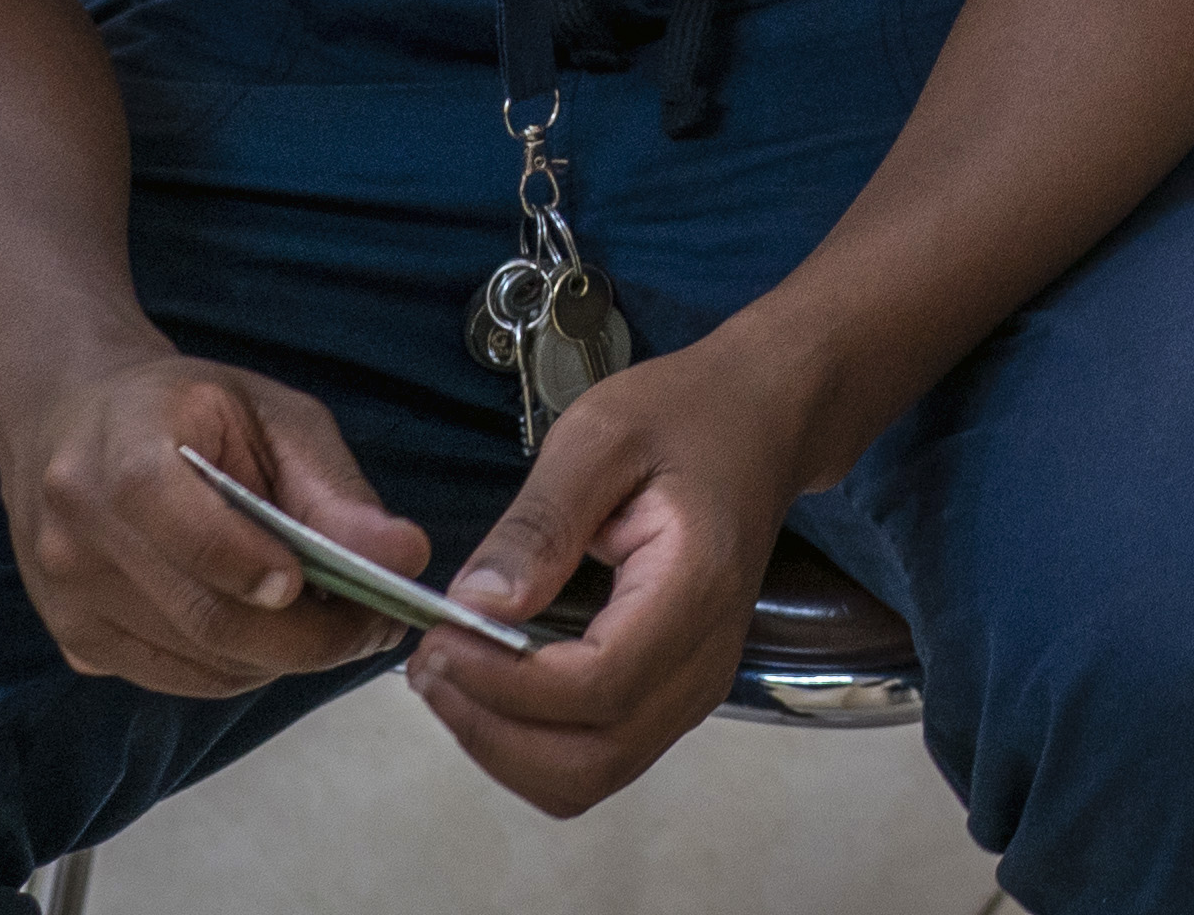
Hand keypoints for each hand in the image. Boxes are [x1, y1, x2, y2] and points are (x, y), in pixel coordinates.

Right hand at [0, 347, 425, 697]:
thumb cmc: (190, 412)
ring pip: (200, 662)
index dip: (250, 562)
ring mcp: (68, 601)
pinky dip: (242, 666)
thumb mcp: (271, 417)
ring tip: (336, 622)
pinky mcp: (77, 644)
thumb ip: (332, 490)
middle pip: (204, 617)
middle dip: (307, 636)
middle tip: (377, 625)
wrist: (75, 425)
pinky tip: (273, 630)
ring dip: (283, 657)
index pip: (183, 527)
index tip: (314, 581)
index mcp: (119, 455)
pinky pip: (179, 678)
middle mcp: (75, 538)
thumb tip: (405, 556)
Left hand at [412, 326, 835, 816]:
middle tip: (430, 664)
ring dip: (502, 748)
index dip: (504, 683)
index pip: (596, 686)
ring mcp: (694, 690)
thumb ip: (541, 522)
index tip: (438, 637)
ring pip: (587, 777)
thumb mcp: (601, 435)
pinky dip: (528, 744)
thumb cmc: (685, 416)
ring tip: (448, 677)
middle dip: (491, 732)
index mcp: (694, 588)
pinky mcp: (672, 697)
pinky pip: (595, 758)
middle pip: (589, 762)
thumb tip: (477, 605)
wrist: (763, 425)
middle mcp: (704, 661)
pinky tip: (489, 685)